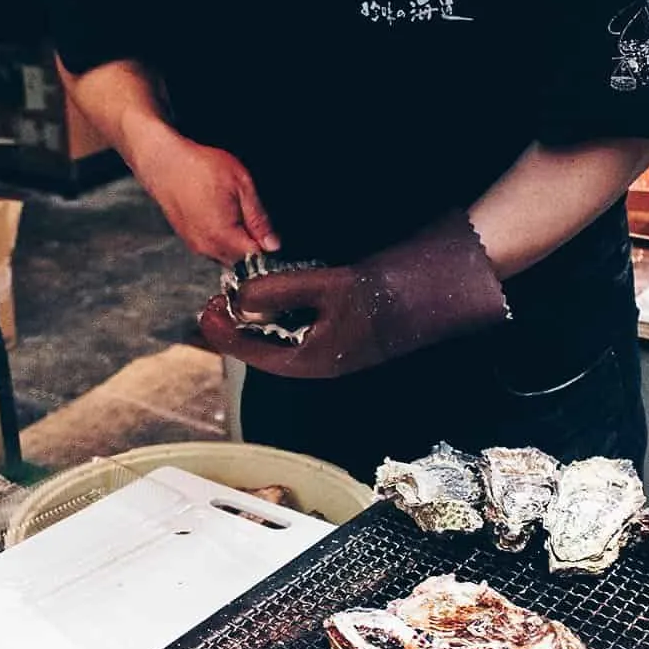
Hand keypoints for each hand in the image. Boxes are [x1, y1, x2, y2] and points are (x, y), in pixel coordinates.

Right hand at [128, 124, 279, 260]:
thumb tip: (273, 245)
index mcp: (223, 236)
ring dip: (238, 244)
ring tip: (237, 216)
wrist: (163, 162)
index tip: (272, 234)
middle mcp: (208, 248)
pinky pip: (214, 249)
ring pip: (228, 257)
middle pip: (242, 263)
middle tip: (257, 221)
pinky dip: (224, 240)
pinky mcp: (189, 240)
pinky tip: (223, 217)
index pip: (257, 260)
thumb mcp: (241, 185)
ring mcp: (196, 246)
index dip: (269, 249)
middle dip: (254, 248)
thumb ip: (259, 218)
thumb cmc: (200, 167)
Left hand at [198, 212, 508, 378]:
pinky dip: (284, 307)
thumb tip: (238, 299)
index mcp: (314, 361)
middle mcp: (321, 359)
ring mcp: (334, 346)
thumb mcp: (328, 286)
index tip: (205, 310)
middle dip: (239, 323)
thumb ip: (279, 291)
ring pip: (284, 335)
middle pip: (266, 346)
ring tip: (239, 290)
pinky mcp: (345, 329)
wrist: (442, 288)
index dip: (225, 330)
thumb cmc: (390, 292)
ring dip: (261, 314)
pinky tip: (277, 288)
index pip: (254, 352)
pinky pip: (303, 324)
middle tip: (216, 298)